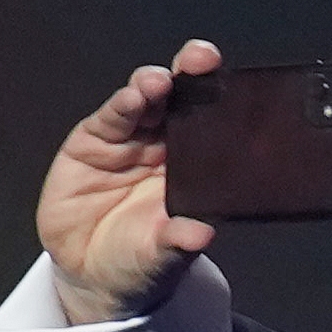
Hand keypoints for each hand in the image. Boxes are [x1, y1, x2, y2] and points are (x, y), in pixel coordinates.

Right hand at [39, 41, 226, 324]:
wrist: (91, 272)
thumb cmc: (140, 260)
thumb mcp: (163, 256)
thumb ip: (179, 241)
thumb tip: (202, 234)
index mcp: (198, 170)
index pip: (216, 129)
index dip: (225, 103)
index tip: (240, 84)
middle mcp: (168, 149)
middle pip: (182, 104)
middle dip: (191, 77)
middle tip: (201, 59)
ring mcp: (131, 142)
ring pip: (147, 104)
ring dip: (153, 88)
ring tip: (159, 82)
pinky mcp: (94, 142)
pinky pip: (111, 119)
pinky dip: (121, 106)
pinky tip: (133, 97)